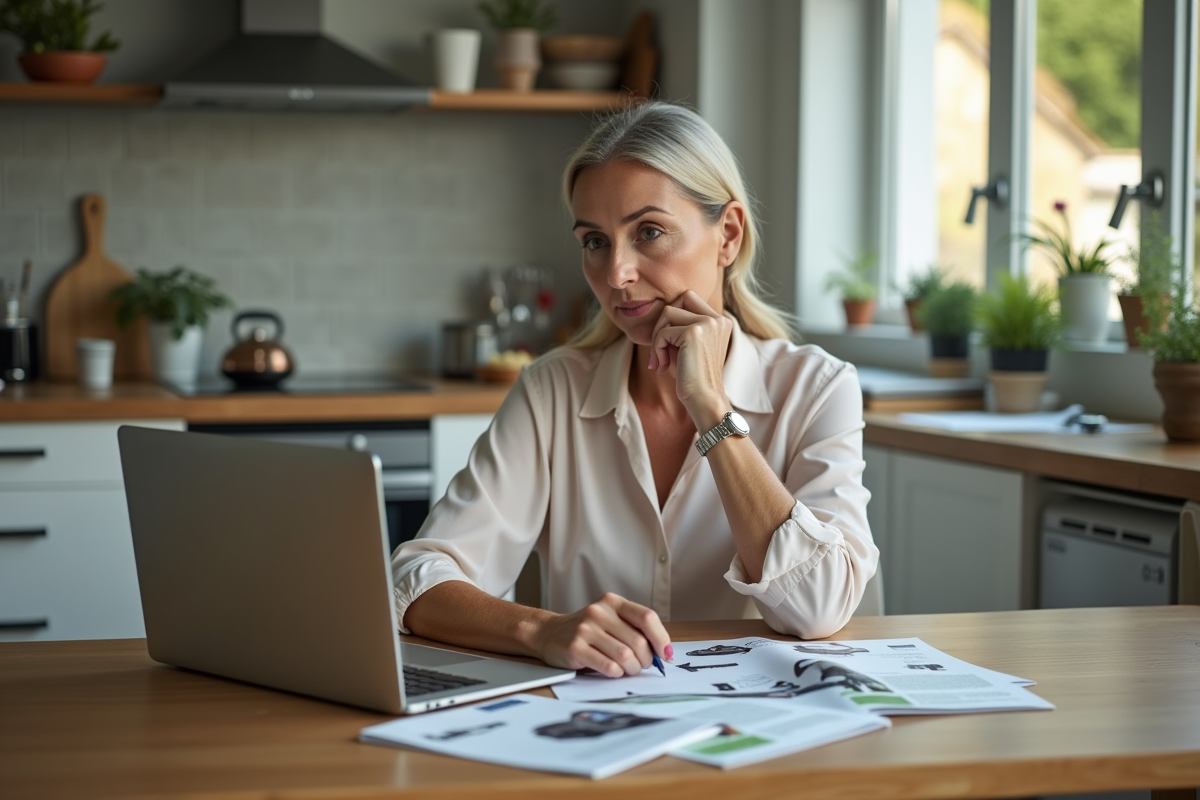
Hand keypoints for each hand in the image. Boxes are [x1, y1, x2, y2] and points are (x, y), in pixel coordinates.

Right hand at [533, 593, 671, 677]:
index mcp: (612, 602)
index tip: (666, 654)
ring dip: (632, 669)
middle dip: (646, 660)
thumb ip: (633, 630)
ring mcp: (586, 629)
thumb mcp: (609, 620)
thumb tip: (663, 652)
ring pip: (625, 656)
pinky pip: (608, 666)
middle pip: (638, 641)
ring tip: (628, 669)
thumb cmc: (586, 630)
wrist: (547, 633)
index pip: (647, 618)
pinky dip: (616, 673)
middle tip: (642, 665)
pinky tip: (613, 671)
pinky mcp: (575, 648)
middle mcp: (599, 612)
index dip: (661, 638)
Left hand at [648, 290, 731, 417]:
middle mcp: (718, 319)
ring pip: (667, 312)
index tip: (666, 343)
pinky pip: (663, 332)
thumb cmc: (692, 377)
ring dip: (657, 336)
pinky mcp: (694, 332)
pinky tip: (662, 366)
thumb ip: (677, 326)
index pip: (689, 298)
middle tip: (658, 349)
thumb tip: (658, 312)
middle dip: (663, 322)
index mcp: (720, 321)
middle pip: (679, 299)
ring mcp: (708, 323)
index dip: (672, 318)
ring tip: (660, 360)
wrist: (704, 400)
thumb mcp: (685, 346)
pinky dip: (657, 348)